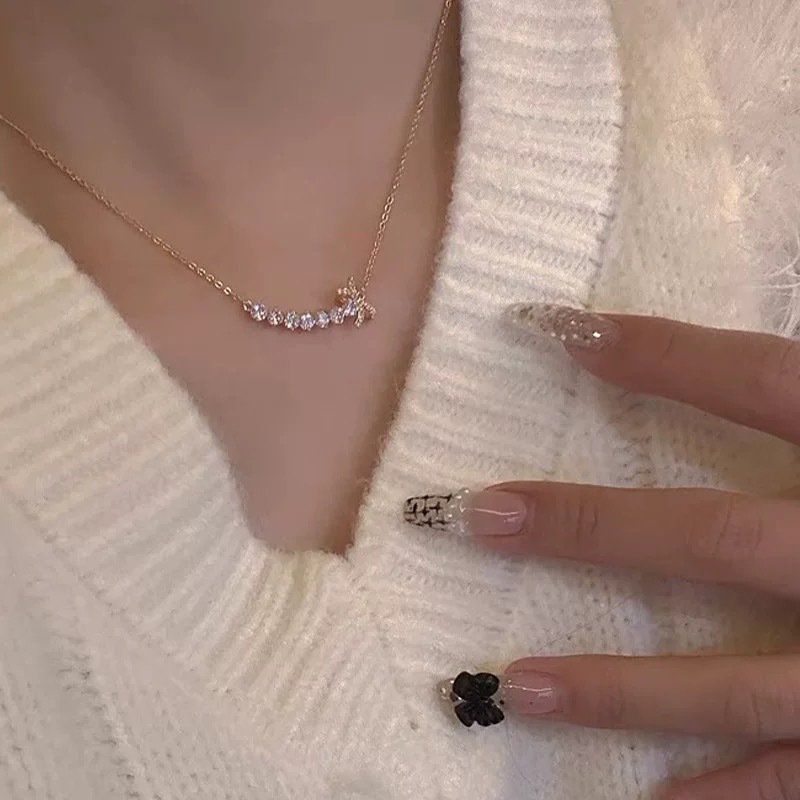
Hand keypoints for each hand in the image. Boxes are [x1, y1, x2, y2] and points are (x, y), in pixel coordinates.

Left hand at [425, 309, 799, 798]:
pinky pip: (793, 787)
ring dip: (618, 688)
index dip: (655, 353)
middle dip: (588, 527)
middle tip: (477, 515)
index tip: (552, 331)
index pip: (757, 380)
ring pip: (733, 684)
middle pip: (711, 538)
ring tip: (514, 688)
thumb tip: (754, 364)